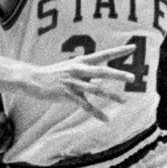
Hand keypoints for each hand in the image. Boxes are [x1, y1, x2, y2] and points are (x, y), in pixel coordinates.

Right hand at [23, 43, 137, 121]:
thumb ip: (86, 72)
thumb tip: (99, 77)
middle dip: (117, 75)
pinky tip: (106, 120)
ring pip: (96, 89)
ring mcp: (74, 82)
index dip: (119, 51)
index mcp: (81, 62)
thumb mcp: (71, 68)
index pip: (104, 54)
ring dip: (111, 96)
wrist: (33, 79)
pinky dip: (97, 113)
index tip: (134, 47)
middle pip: (102, 71)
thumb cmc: (53, 75)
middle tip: (132, 77)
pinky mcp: (68, 95)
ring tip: (124, 102)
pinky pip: (86, 106)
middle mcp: (79, 70)